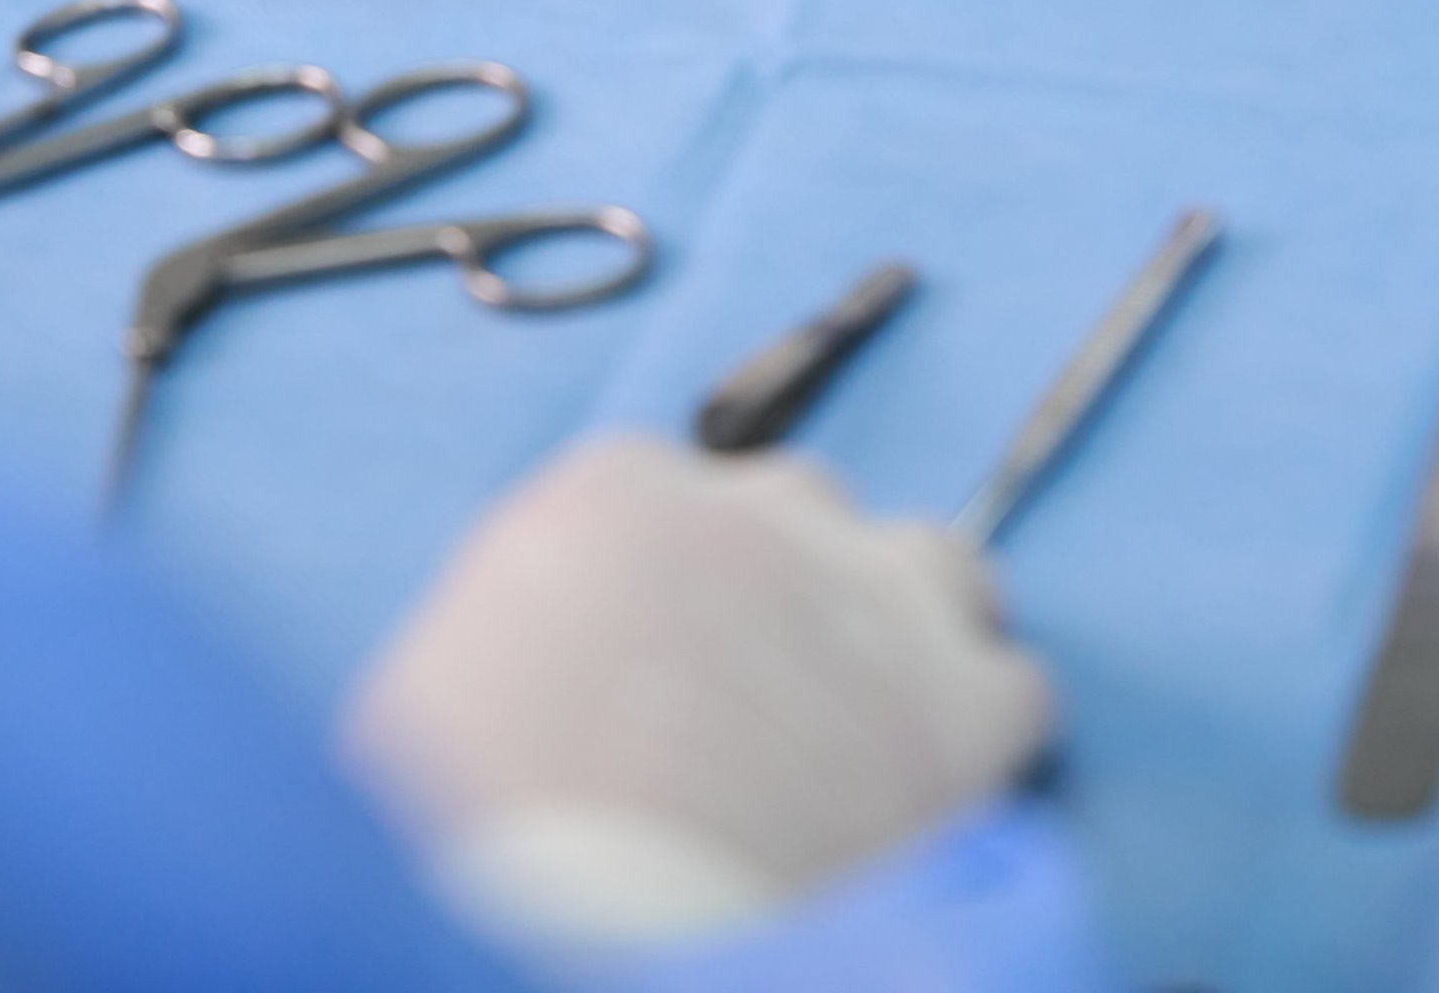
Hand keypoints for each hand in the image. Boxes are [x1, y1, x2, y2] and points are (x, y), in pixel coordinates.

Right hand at [342, 432, 1050, 906]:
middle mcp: (756, 511)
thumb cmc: (487, 846)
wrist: (604, 944)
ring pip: (927, 565)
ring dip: (903, 631)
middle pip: (795, 511)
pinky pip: (1010, 684)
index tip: (657, 663)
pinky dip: (981, 734)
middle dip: (784, 593)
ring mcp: (873, 597)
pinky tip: (937, 799)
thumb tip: (535, 677)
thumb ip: (502, 641)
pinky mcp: (962, 705)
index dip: (666, 589)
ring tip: (870, 728)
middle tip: (755, 707)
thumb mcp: (427, 710)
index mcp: (611, 495)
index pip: (657, 494)